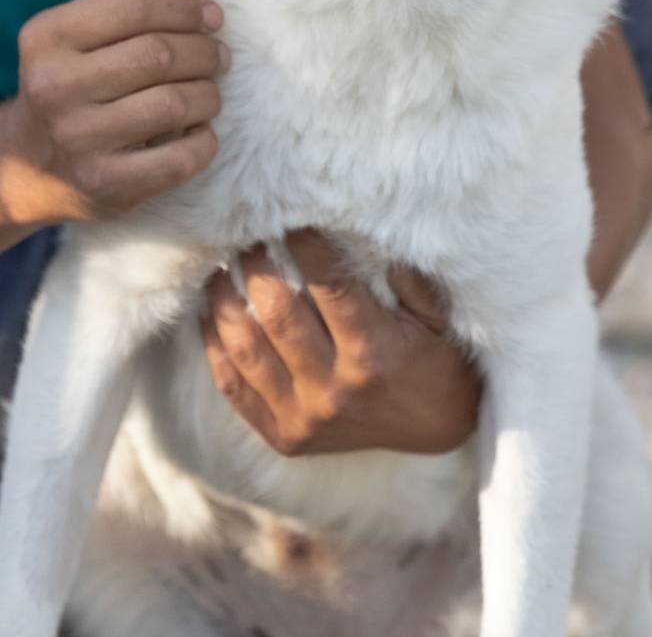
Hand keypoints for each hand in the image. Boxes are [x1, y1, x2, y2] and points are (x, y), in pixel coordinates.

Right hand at [11, 0, 227, 221]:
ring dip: (208, 94)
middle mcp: (54, 87)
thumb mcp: (83, 33)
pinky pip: (181, 158)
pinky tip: (197, 131)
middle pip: (159, 54)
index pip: (135, 6)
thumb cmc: (70, 83)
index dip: (186, 7)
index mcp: (47, 38)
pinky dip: (204, 141)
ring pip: (174, 104)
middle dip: (204, 50)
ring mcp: (78, 141)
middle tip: (219, 55)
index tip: (213, 16)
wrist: (27, 167)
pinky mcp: (105, 185)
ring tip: (208, 91)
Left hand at [202, 231, 482, 455]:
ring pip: (244, 347)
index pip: (327, 285)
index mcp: (373, 353)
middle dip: (256, 265)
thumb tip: (367, 231)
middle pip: (276, 313)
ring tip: (221, 268)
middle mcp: (334, 389)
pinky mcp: (283, 435)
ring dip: (224, 299)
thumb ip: (408, 276)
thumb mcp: (438, 316)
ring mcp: (304, 417)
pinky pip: (232, 386)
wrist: (436, 428)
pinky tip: (213, 312)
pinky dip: (215, 345)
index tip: (290, 218)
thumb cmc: (437, 358)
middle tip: (249, 236)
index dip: (303, 245)